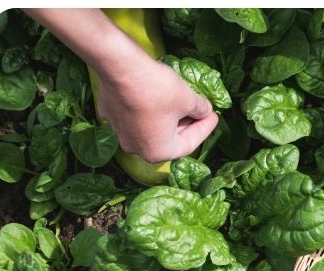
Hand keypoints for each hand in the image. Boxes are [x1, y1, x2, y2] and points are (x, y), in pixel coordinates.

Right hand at [96, 58, 217, 162]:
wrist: (122, 67)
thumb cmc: (158, 91)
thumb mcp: (188, 100)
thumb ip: (200, 109)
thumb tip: (204, 110)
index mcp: (157, 152)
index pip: (188, 144)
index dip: (204, 129)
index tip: (214, 117)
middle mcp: (135, 147)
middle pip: (168, 138)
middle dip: (187, 124)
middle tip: (200, 111)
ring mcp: (119, 131)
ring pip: (151, 127)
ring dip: (168, 117)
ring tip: (183, 103)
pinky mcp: (109, 112)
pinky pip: (135, 114)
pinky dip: (149, 108)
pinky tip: (158, 95)